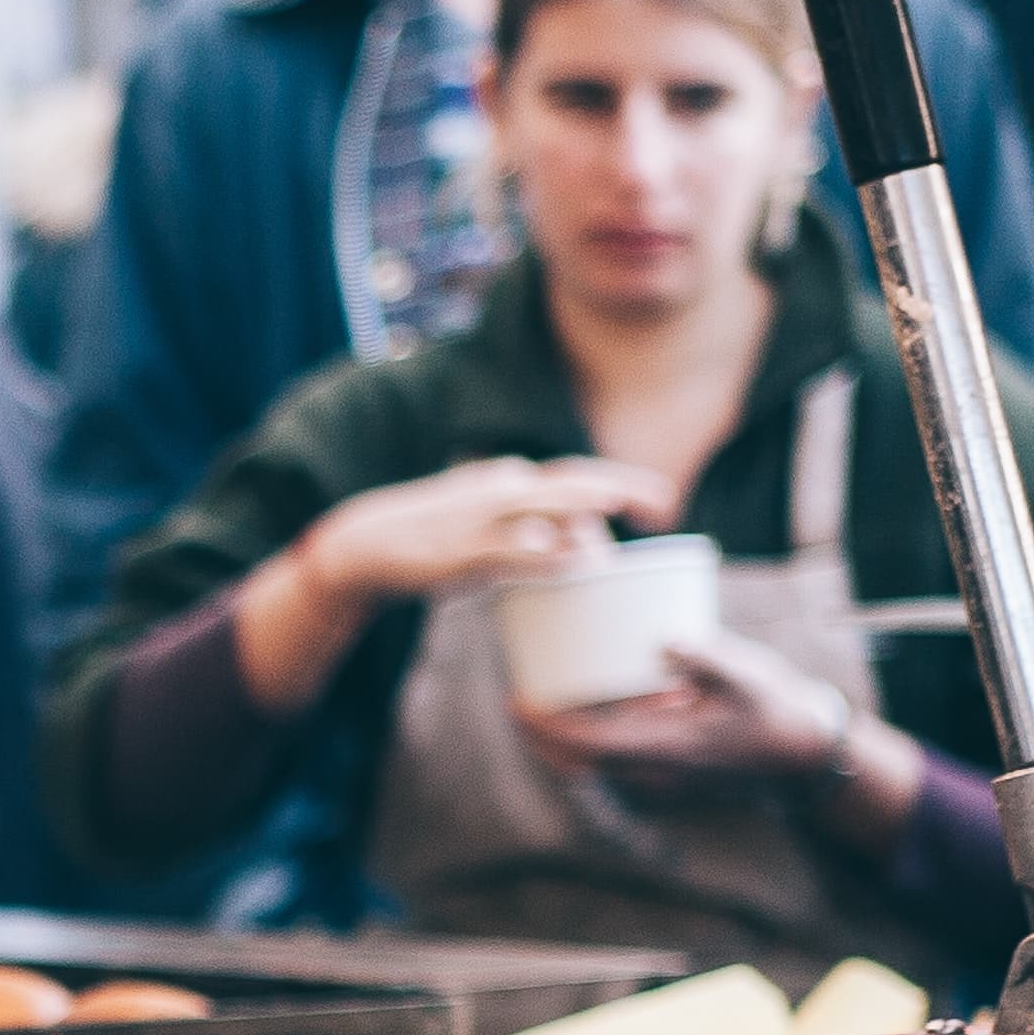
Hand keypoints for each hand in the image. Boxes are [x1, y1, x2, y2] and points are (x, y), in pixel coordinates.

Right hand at [301, 457, 672, 608]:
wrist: (369, 543)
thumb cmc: (435, 537)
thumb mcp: (485, 526)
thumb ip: (530, 534)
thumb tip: (576, 549)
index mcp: (508, 481)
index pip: (574, 477)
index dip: (619, 484)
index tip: (659, 500)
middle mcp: (500, 490)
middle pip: (571, 483)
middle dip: (620, 489)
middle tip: (664, 503)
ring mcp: (481, 518)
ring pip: (542, 506)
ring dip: (584, 506)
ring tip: (623, 508)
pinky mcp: (462, 550)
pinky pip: (509, 548)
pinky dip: (540, 550)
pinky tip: (570, 557)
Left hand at [514, 627, 858, 787]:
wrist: (807, 759)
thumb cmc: (780, 713)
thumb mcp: (748, 676)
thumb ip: (706, 658)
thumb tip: (667, 640)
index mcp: (667, 748)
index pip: (588, 746)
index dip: (546, 728)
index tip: (518, 702)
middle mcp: (656, 770)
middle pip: (578, 762)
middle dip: (541, 738)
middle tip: (517, 702)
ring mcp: (661, 777)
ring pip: (595, 767)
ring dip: (562, 743)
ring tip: (540, 707)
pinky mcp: (669, 772)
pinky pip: (614, 762)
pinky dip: (589, 742)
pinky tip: (588, 711)